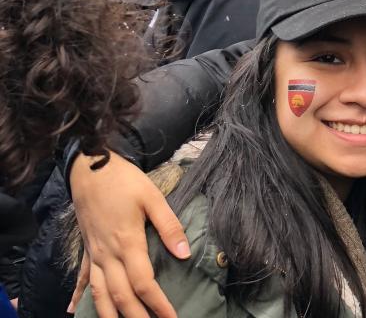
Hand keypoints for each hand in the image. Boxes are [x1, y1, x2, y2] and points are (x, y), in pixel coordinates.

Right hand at [67, 152, 189, 316]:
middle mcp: (108, 255)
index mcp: (127, 243)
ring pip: (99, 295)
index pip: (144, 283)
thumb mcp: (152, 198)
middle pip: (121, 297)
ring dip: (109, 316)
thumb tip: (185, 254)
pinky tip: (74, 311)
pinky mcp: (88, 249)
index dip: (158, 304)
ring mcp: (95, 254)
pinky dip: (78, 297)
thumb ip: (169, 226)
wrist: (90, 168)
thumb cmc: (123, 181)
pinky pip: (82, 279)